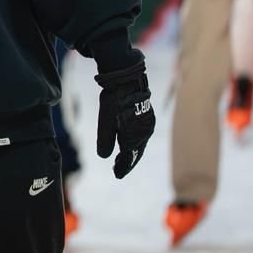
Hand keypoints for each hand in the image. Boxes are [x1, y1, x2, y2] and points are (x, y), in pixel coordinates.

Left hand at [94, 59, 155, 178]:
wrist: (127, 77)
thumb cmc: (114, 99)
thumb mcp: (106, 120)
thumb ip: (105, 139)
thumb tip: (104, 156)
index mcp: (135, 135)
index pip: (130, 157)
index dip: (123, 166)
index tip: (117, 174)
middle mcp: (145, 132)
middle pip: (136, 152)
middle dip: (128, 162)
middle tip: (118, 170)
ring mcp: (148, 124)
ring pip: (140, 144)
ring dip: (132, 152)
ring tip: (122, 159)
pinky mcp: (147, 117)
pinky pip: (142, 135)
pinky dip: (135, 142)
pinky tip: (129, 142)